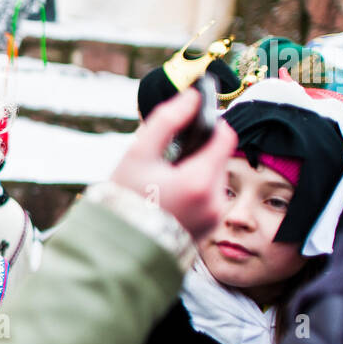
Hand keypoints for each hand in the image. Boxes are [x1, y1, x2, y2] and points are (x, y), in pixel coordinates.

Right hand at [109, 88, 235, 240]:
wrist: (116, 247)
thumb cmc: (124, 197)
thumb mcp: (138, 153)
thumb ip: (167, 120)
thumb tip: (192, 96)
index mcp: (200, 180)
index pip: (225, 136)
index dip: (210, 123)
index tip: (192, 122)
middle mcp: (215, 201)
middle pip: (220, 157)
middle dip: (199, 151)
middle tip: (168, 158)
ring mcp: (214, 218)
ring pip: (216, 177)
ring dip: (198, 171)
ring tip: (166, 180)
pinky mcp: (209, 228)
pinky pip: (211, 198)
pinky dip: (196, 191)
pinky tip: (171, 196)